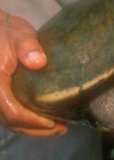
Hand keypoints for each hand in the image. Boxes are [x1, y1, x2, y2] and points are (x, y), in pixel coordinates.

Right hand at [0, 10, 66, 136]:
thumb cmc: (6, 31)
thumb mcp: (19, 34)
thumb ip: (28, 46)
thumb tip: (38, 62)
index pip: (12, 111)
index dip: (33, 121)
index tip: (53, 123)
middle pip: (12, 122)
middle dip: (37, 129)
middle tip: (61, 128)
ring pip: (11, 122)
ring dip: (34, 129)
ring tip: (58, 127)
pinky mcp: (0, 95)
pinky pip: (11, 114)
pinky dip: (28, 122)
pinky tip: (46, 120)